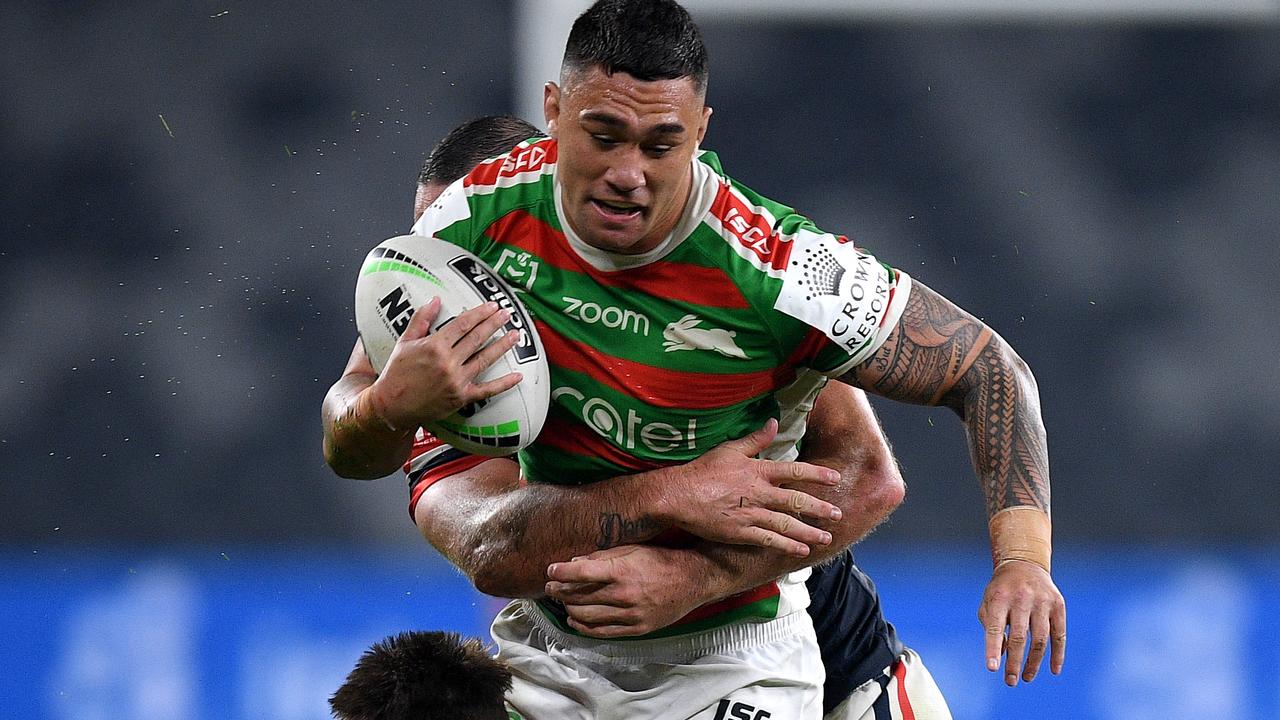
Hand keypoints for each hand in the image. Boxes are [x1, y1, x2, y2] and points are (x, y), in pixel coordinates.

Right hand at [367, 298, 522, 428]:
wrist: (392, 406)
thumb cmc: (397, 373)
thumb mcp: (405, 342)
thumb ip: (421, 319)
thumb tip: (436, 299)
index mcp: (434, 346)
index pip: (463, 324)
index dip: (480, 313)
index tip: (492, 306)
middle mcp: (448, 362)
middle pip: (477, 338)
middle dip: (494, 323)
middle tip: (507, 314)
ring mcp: (457, 380)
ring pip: (485, 359)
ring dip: (503, 346)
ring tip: (515, 335)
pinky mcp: (461, 397)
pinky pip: (487, 390)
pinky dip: (504, 384)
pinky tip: (518, 376)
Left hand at [545, 545, 714, 637]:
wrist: (692, 579)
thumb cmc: (661, 559)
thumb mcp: (633, 549)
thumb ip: (602, 556)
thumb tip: (574, 562)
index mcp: (622, 570)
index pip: (580, 573)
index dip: (560, 572)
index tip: (550, 570)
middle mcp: (624, 594)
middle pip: (579, 597)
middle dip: (559, 592)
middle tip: (550, 587)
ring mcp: (630, 615)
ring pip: (586, 617)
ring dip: (568, 610)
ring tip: (562, 603)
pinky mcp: (636, 628)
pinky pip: (602, 632)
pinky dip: (583, 628)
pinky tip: (575, 621)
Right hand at [654, 419, 842, 557]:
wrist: (678, 496)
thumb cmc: (702, 470)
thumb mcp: (729, 449)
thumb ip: (755, 439)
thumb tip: (774, 422)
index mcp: (757, 471)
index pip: (794, 471)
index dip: (816, 474)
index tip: (835, 478)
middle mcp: (759, 493)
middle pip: (796, 501)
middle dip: (819, 508)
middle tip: (838, 513)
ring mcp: (751, 515)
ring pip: (787, 524)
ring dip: (809, 532)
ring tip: (826, 537)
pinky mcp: (741, 533)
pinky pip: (769, 541)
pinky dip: (787, 546)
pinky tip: (801, 550)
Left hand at [978, 559, 1066, 685]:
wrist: (1024, 564)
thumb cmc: (1001, 590)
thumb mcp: (988, 601)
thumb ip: (991, 626)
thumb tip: (1003, 654)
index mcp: (1000, 597)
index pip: (995, 627)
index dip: (993, 649)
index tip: (992, 668)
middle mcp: (1022, 598)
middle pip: (1020, 637)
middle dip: (1015, 662)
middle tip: (1010, 681)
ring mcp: (1042, 602)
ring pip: (1040, 639)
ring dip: (1034, 662)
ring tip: (1026, 677)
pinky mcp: (1058, 606)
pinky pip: (1060, 635)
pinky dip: (1058, 654)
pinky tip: (1053, 670)